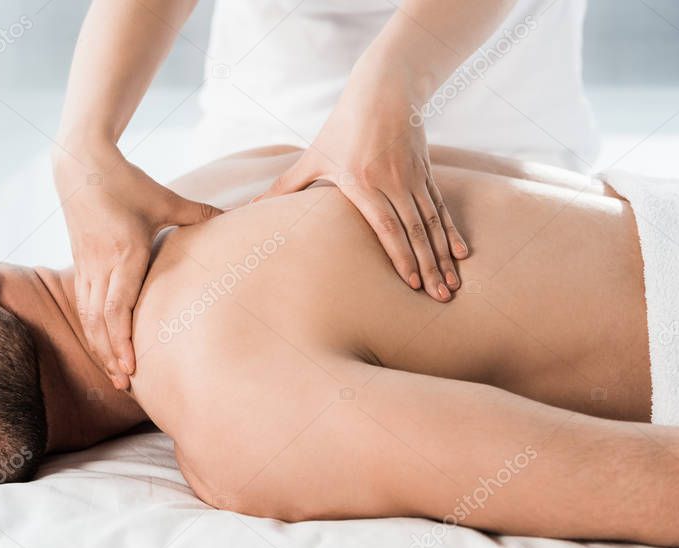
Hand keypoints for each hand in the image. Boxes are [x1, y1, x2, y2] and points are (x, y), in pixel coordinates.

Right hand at [54, 141, 221, 389]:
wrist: (80, 164)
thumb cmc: (125, 181)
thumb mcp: (164, 199)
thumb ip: (198, 213)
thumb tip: (235, 216)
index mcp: (124, 253)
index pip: (117, 307)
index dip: (122, 340)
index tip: (131, 367)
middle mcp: (101, 264)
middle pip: (100, 321)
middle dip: (111, 355)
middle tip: (124, 384)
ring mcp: (86, 265)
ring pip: (88, 316)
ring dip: (99, 347)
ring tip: (113, 375)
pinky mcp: (80, 262)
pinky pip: (83, 303)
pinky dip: (92, 328)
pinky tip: (101, 345)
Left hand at [257, 63, 468, 301]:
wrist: (385, 88)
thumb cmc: (343, 125)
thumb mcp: (313, 156)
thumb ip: (284, 187)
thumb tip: (247, 209)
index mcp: (362, 183)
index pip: (386, 226)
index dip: (400, 256)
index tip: (410, 284)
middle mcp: (392, 182)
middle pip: (414, 232)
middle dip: (428, 267)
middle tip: (441, 299)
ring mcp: (412, 178)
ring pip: (431, 224)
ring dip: (443, 256)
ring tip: (452, 286)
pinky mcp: (425, 173)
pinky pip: (441, 208)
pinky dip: (451, 232)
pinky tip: (461, 254)